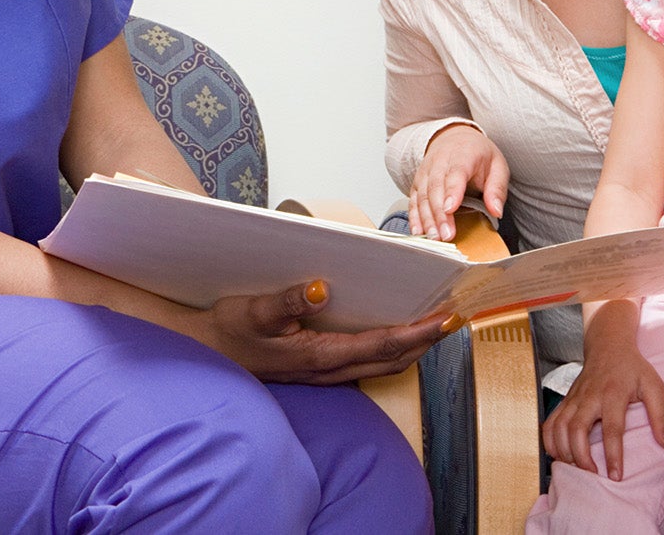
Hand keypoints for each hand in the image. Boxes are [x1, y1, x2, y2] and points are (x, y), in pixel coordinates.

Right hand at [194, 280, 447, 383]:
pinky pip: (367, 363)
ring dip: (413, 347)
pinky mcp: (320, 369)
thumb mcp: (252, 310)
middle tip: (456, 317)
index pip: (383, 345)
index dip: (419, 332)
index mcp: (319, 355)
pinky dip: (391, 349)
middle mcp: (329, 370)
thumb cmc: (229, 330)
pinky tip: (395, 332)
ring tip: (435, 324)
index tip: (448, 318)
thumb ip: (287, 301)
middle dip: (427, 341)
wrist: (207, 351)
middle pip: (393, 360)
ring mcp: (325, 374)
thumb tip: (321, 289)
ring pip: (383, 365)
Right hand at [409, 124, 508, 239]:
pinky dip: (414, 216)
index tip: (451, 209)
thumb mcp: (497, 166)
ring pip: (422, 195)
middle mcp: (440, 162)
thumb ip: (497, 188)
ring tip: (434, 237)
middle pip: (435, 188)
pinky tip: (418, 231)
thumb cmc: (477, 154)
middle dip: (439, 214)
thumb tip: (497, 211)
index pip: (455, 173)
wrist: (454, 138)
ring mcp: (426, 171)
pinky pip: (413, 199)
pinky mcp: (417, 181)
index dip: (452, 191)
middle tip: (447, 235)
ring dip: (426, 218)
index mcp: (463, 155)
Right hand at [542, 320, 663, 479]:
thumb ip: (661, 415)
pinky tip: (559, 455)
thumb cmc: (633, 368)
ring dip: (564, 451)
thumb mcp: (654, 386)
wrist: (607, 346)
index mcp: (613, 394)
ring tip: (577, 468)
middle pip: (577, 430)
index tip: (616, 476)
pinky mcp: (565, 401)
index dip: (613, 454)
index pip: (611, 429)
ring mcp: (573, 399)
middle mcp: (589, 397)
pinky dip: (550, 441)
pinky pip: (550, 423)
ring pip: (559, 427)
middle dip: (581, 456)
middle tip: (592, 474)